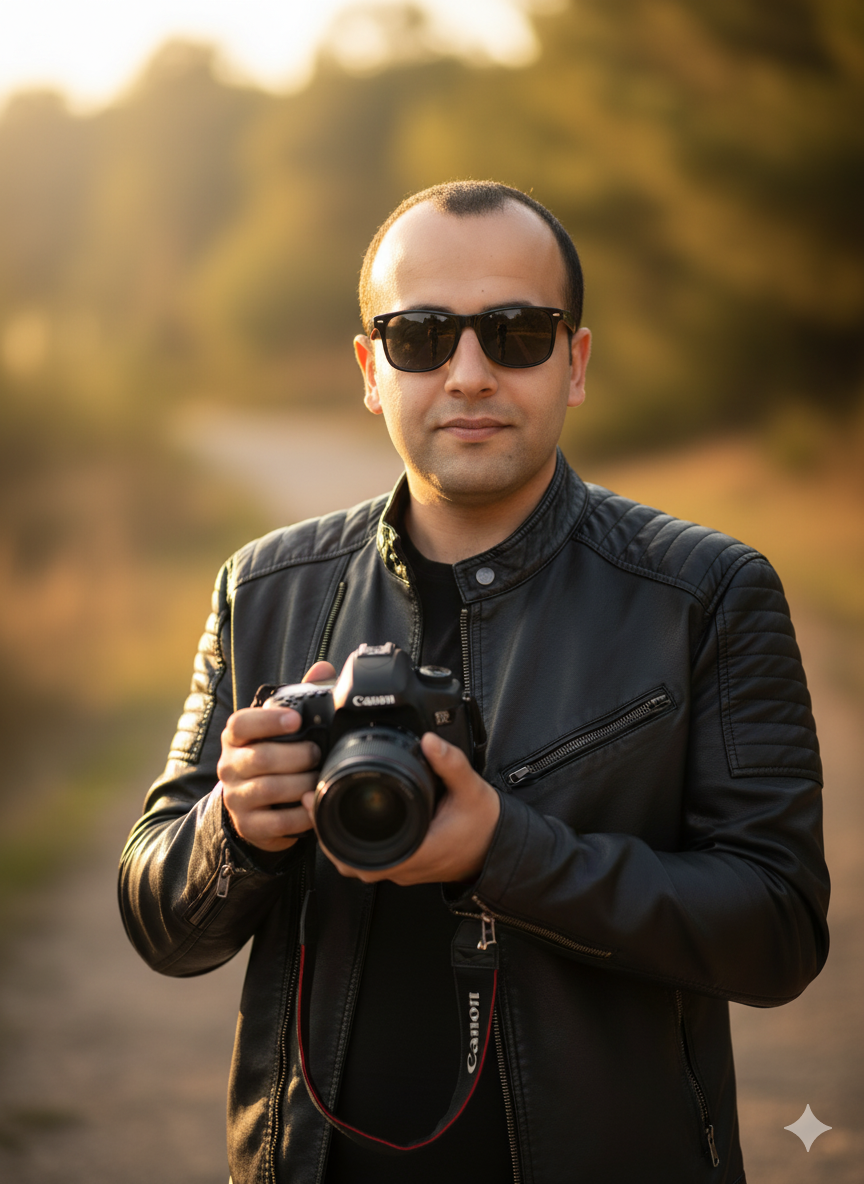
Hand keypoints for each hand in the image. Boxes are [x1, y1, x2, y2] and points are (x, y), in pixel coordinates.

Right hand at [218, 661, 335, 851]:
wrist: (254, 805)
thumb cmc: (273, 756)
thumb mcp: (282, 727)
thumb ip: (301, 697)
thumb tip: (323, 670)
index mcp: (236, 738)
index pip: (241, 724)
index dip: (268, 720)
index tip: (296, 719)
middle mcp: (230, 766)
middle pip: (261, 758)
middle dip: (297, 756)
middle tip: (317, 754)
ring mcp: (236, 797)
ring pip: (270, 789)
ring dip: (302, 784)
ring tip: (319, 779)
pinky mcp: (248, 825)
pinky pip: (277, 822)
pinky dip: (301, 815)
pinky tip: (312, 805)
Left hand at [303, 732, 500, 884]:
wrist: (501, 849)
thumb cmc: (486, 825)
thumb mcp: (471, 789)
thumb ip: (450, 763)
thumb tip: (429, 740)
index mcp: (415, 850)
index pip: (359, 855)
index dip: (330, 833)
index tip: (315, 804)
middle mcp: (404, 866)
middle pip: (348, 861)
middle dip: (325, 833)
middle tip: (311, 800)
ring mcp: (404, 869)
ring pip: (357, 863)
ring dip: (337, 840)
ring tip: (323, 807)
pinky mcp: (406, 865)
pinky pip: (370, 859)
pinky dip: (353, 843)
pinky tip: (347, 820)